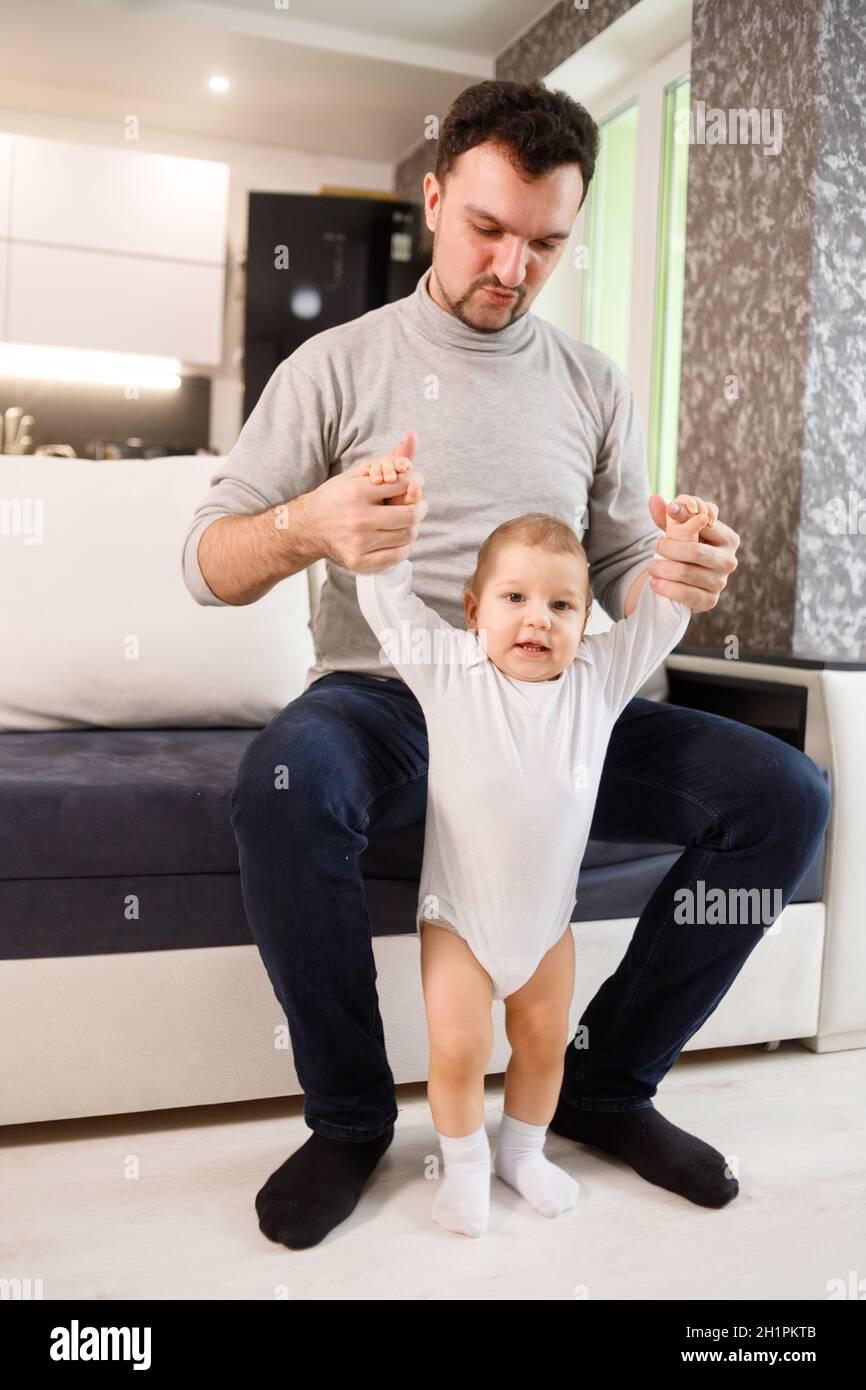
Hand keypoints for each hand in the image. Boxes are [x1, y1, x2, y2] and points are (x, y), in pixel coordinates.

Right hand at [306, 428, 426, 572]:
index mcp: (356, 492)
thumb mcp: (358, 474)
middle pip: (410, 514)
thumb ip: (388, 459)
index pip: (404, 484)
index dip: (416, 481)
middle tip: (416, 505)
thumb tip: (413, 435)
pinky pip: (398, 555)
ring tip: (403, 520)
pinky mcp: (360, 562)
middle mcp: (358, 518)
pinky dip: (403, 546)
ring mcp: (359, 543)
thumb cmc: (338, 497)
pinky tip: (395, 537)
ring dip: (412, 526)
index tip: (413, 483)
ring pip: (407, 535)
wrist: (308, 527)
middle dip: (420, 507)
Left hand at [647, 493, 738, 611]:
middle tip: (654, 545)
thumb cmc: (684, 546)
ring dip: (663, 568)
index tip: (666, 519)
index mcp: (728, 538)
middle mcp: (729, 560)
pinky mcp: (710, 600)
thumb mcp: (679, 529)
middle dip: (669, 548)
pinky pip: (685, 594)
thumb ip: (668, 514)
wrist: (685, 579)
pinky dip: (666, 588)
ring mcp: (721, 582)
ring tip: (651, 566)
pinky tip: (655, 583)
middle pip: (695, 551)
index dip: (682, 521)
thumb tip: (654, 498)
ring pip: (687, 573)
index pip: (704, 526)